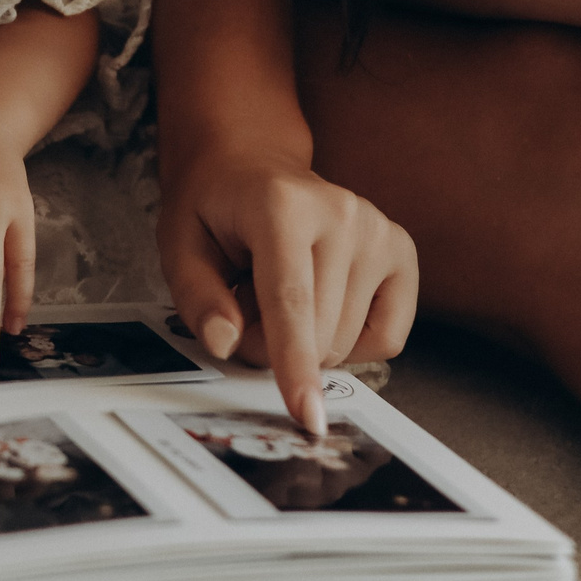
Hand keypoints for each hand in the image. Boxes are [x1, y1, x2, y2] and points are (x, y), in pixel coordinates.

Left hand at [159, 130, 417, 433]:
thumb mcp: (179, 246)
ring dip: (306, 345)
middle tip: (245, 313)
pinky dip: (350, 342)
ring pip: (348, 343)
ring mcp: (378, 230)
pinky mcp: (401, 249)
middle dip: (272, 350)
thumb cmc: (214, 209)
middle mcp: (341, 213)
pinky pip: (387, 337)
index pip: (291, 301)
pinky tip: (322, 306)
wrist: (250, 164)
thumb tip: (226, 343)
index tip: (307, 415)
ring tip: (277, 298)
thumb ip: (198, 298)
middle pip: (318, 333)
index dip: (295, 364)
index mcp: (281, 206)